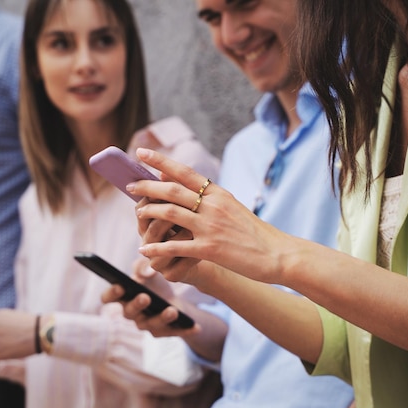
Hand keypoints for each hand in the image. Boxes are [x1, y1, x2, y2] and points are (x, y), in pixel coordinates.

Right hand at [101, 257, 198, 337]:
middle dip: (137, 305)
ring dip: (162, 318)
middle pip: (129, 313)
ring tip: (172, 311)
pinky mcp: (164, 331)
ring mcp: (148, 324)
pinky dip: (185, 330)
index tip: (119, 286)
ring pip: (152, 324)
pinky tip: (196, 328)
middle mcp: (132, 313)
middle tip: (146, 297)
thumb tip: (146, 272)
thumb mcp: (148, 269)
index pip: (108, 298)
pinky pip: (174, 332)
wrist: (170, 297)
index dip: (111, 294)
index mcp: (123, 297)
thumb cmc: (152, 282)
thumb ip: (143, 266)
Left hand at [130, 148, 287, 284]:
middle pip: (172, 189)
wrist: (277, 254)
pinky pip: (176, 246)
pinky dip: (157, 248)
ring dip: (148, 212)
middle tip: (129, 185)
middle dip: (146, 186)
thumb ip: (209, 197)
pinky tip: (144, 251)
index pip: (185, 172)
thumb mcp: (233, 206)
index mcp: (219, 193)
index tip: (141, 154)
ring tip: (137, 213)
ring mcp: (210, 226)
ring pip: (169, 213)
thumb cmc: (254, 232)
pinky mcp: (210, 249)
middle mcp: (213, 206)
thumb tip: (184, 184)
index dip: (161, 161)